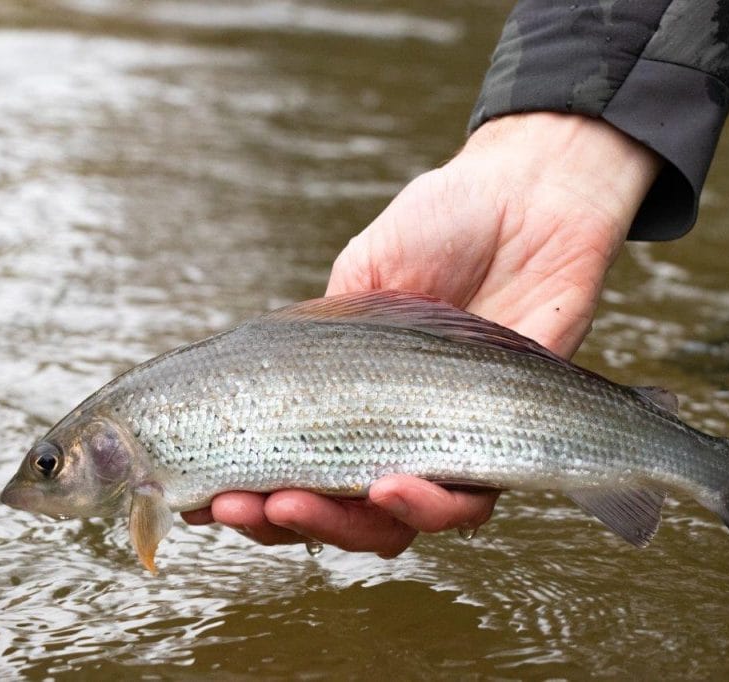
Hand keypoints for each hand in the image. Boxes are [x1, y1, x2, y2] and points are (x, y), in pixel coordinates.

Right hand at [184, 112, 661, 555]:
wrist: (531, 196)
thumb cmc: (445, 224)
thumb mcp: (362, 272)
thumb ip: (322, 331)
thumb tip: (264, 392)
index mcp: (356, 398)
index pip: (297, 467)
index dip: (248, 493)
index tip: (198, 496)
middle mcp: (401, 433)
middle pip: (338, 514)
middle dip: (281, 520)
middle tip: (235, 506)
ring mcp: (452, 444)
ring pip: (394, 526)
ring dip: (338, 526)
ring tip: (290, 502)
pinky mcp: (511, 443)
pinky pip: (470, 503)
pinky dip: (427, 507)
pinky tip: (389, 484)